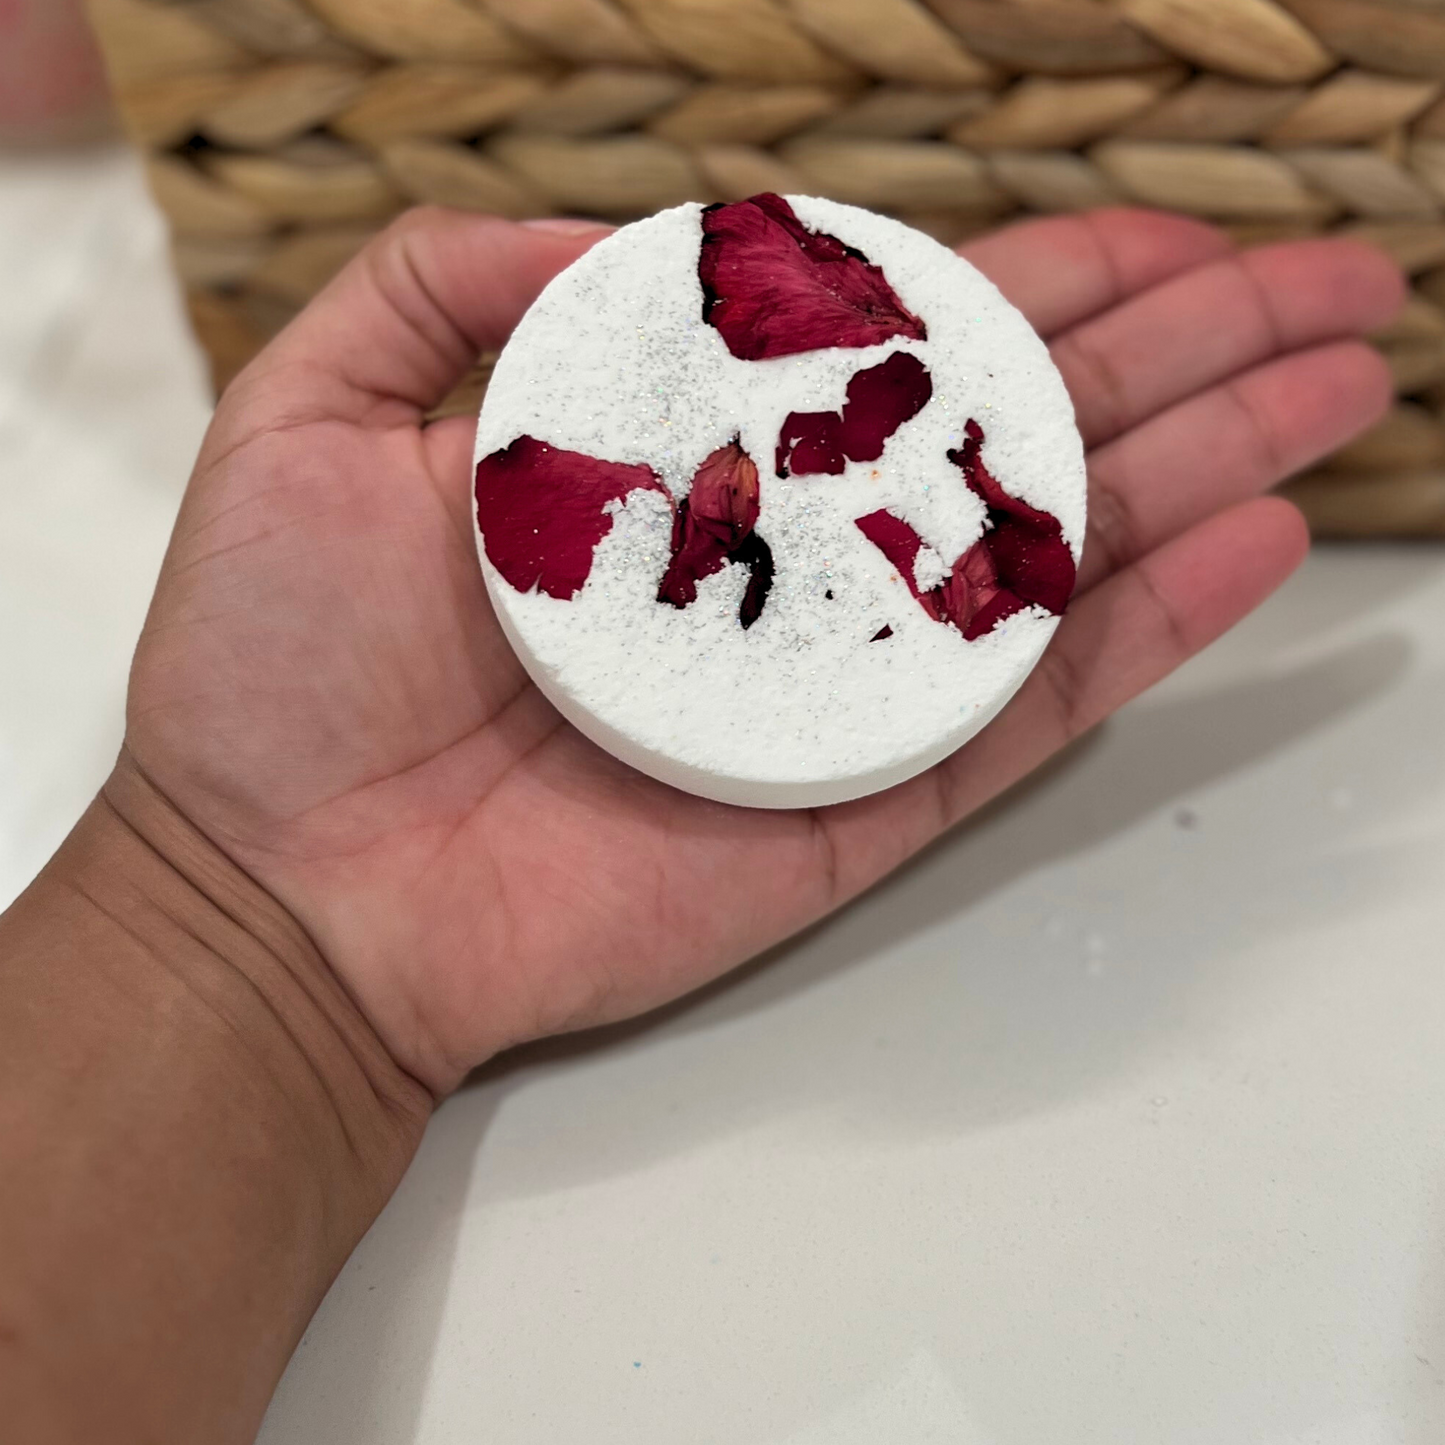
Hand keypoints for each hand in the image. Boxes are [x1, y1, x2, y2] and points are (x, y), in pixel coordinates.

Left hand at [123, 206, 1400, 1094]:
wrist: (279, 885)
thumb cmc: (277, 664)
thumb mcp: (322, 405)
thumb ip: (461, 277)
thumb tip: (637, 227)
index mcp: (685, 457)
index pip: (894, 347)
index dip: (1035, 279)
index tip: (1160, 232)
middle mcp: (781, 561)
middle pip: (1014, 433)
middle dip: (1183, 349)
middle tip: (1334, 287)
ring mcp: (832, 684)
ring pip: (1054, 553)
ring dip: (1209, 461)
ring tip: (1343, 381)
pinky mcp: (853, 800)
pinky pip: (1022, 705)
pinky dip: (1142, 625)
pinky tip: (1254, 536)